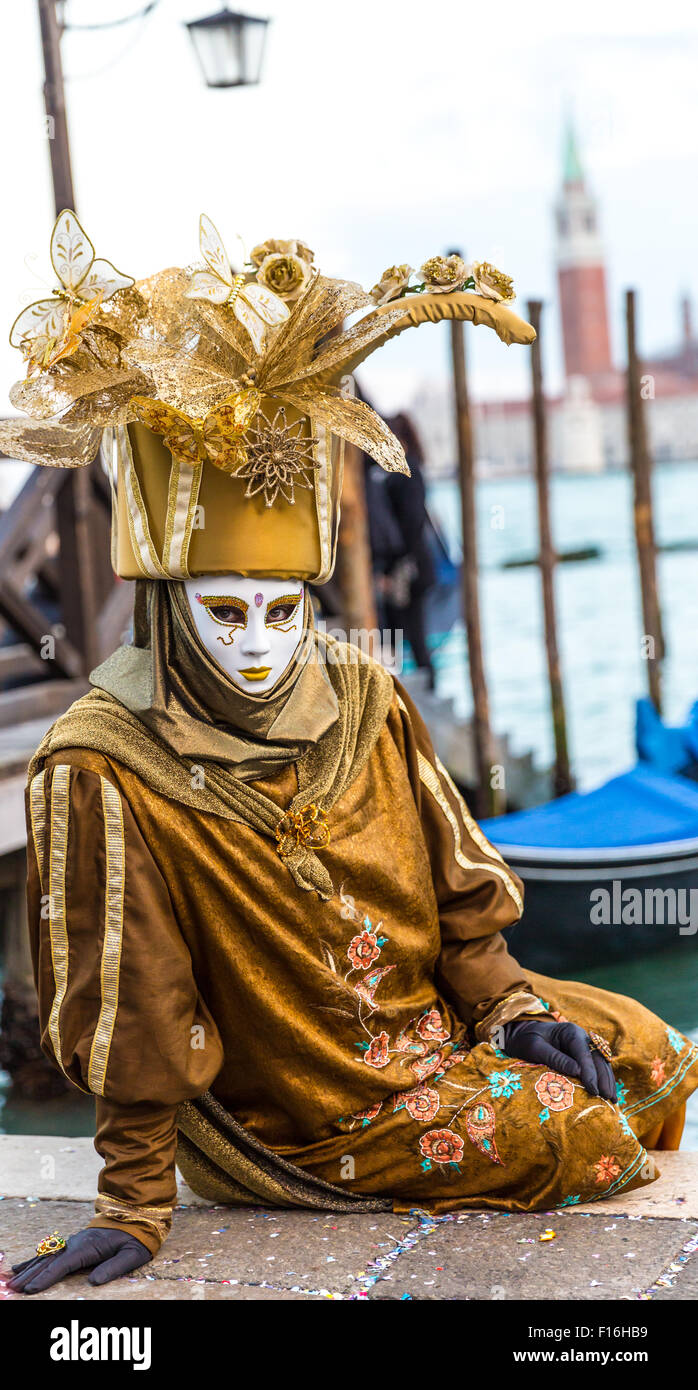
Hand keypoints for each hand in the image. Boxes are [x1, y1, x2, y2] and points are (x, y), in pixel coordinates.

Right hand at [8, 1226, 150, 1294]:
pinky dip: (34, 1260)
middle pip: (50, 1262)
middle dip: (30, 1276)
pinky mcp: (73, 1243)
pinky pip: (50, 1252)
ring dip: (28, 1269)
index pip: (63, 1265)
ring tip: (12, 1281)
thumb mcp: (132, 1255)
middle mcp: (77, 1243)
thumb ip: (113, 1268)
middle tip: (14, 1289)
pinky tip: (22, 1266)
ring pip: (46, 1257)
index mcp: (90, 1247)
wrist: (134, 1215)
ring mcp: (73, 1242)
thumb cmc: (135, 1238)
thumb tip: (93, 1282)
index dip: (46, 1278)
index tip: (31, 1290)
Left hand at [502, 1018, 616, 1101]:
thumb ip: (556, 1058)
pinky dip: (603, 1079)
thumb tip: (578, 1072)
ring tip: (612, 1100)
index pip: (584, 1053)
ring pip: (601, 1063)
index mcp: (570, 1032)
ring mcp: (584, 1045)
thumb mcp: (536, 1048)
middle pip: (598, 1058)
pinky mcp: (583, 1055)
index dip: (591, 1072)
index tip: (594, 1090)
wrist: (523, 1034)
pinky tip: (607, 1092)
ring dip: (607, 1080)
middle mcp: (582, 1037)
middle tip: (608, 1099)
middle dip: (604, 1078)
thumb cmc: (527, 1040)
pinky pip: (597, 1067)